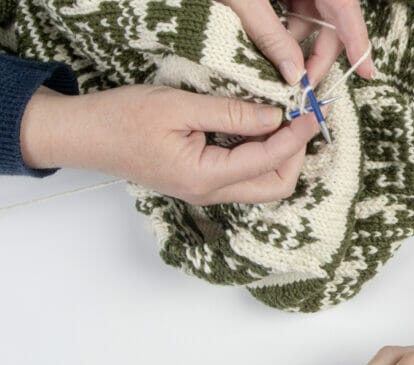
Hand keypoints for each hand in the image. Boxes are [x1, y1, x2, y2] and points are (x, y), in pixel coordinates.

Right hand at [21, 85, 318, 204]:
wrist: (84, 136)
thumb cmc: (122, 118)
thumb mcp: (179, 106)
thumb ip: (231, 113)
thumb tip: (276, 117)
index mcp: (204, 177)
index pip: (268, 161)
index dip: (296, 136)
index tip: (312, 112)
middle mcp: (210, 192)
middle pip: (276, 186)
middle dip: (297, 154)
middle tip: (304, 118)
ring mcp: (207, 191)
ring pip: (263, 184)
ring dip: (283, 155)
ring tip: (290, 120)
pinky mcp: (202, 182)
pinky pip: (246, 175)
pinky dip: (264, 155)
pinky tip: (265, 128)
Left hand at [221, 0, 373, 84]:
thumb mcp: (244, 1)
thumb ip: (269, 35)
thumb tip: (292, 75)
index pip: (345, 10)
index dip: (359, 43)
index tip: (367, 73)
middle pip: (331, 20)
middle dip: (317, 55)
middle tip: (302, 87)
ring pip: (312, 19)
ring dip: (296, 45)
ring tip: (273, 67)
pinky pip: (295, 11)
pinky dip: (284, 31)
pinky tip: (266, 47)